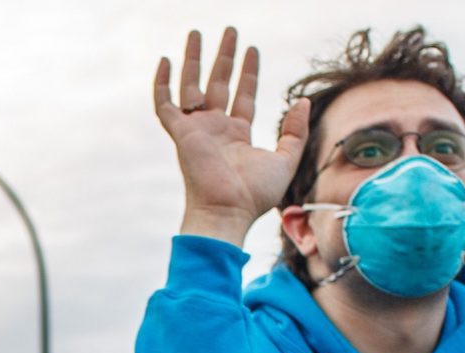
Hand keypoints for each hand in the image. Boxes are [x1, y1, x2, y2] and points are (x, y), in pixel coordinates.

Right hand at [154, 29, 308, 241]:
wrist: (227, 211)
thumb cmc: (255, 195)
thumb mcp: (285, 160)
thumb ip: (295, 131)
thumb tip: (301, 101)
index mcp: (237, 135)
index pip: (243, 95)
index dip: (248, 72)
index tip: (252, 49)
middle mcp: (215, 129)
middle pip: (218, 84)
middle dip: (224, 57)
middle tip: (230, 31)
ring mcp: (196, 131)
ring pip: (191, 87)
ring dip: (193, 60)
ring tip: (196, 32)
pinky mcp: (181, 134)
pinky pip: (166, 105)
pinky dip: (163, 84)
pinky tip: (166, 60)